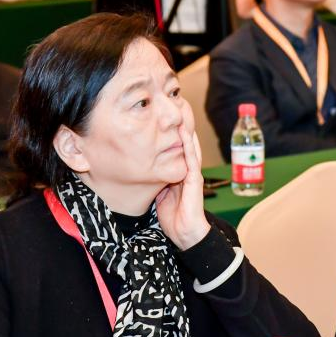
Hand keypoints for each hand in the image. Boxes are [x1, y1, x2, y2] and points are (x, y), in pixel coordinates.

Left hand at [156, 102, 210, 250]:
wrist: (185, 233)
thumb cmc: (172, 216)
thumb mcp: (158, 191)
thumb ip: (154, 177)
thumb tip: (141, 166)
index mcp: (179, 171)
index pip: (176, 145)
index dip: (172, 130)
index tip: (164, 114)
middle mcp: (188, 169)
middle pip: (185, 141)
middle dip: (181, 123)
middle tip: (176, 103)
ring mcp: (193, 173)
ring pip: (190, 145)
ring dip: (186, 128)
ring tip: (182, 110)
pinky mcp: (195, 180)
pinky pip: (191, 159)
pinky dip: (188, 144)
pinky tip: (185, 132)